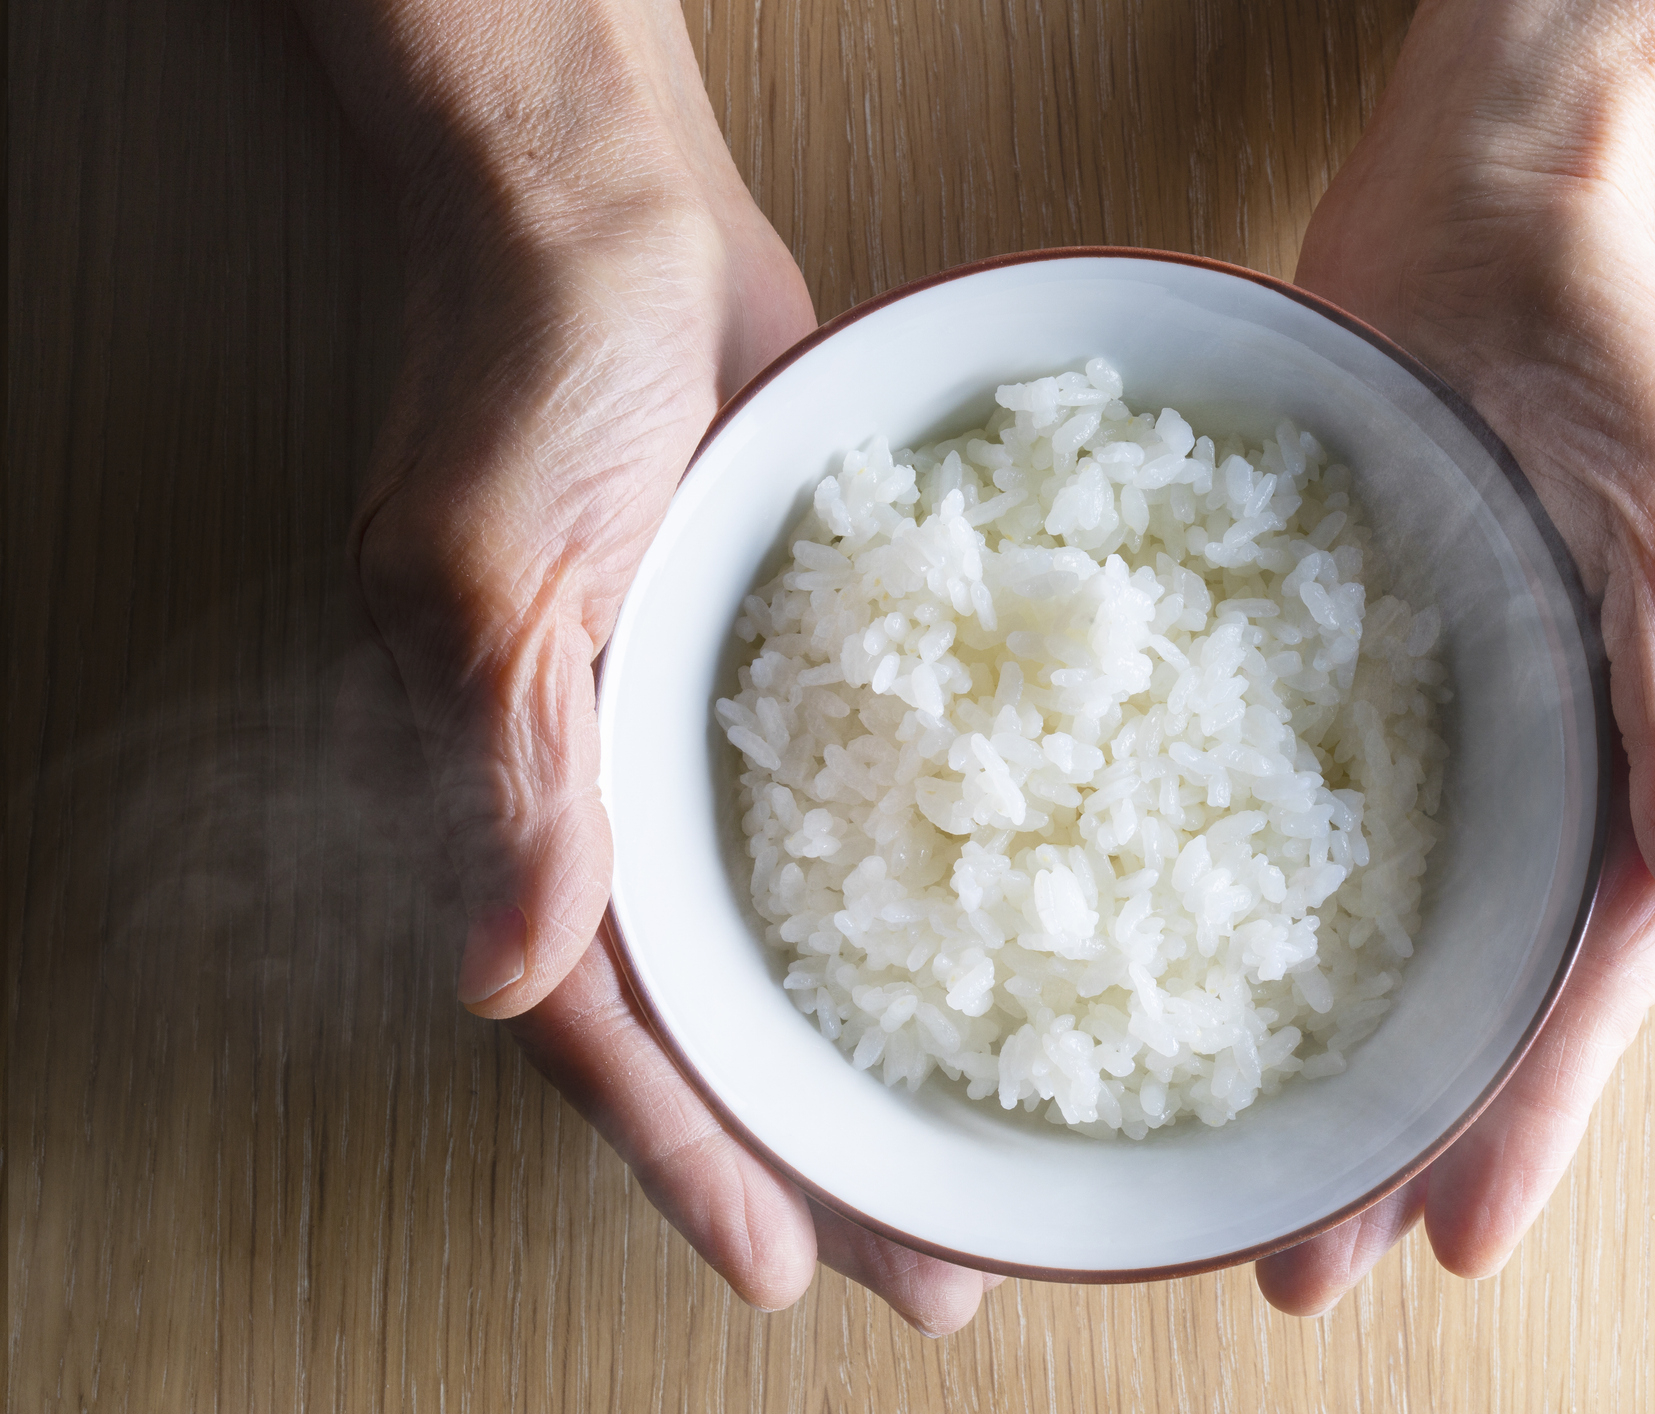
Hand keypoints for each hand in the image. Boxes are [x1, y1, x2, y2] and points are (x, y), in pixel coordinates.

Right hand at [320, 0, 999, 1332]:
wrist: (606, 211)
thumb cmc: (526, 366)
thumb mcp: (496, 572)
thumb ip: (511, 775)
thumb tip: (499, 981)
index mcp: (522, 791)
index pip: (604, 1023)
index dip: (689, 1154)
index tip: (786, 1267)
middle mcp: (615, 789)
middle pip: (717, 1014)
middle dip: (812, 1146)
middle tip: (933, 1263)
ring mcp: (705, 733)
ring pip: (791, 938)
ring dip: (872, 1052)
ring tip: (980, 1157)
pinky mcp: (788, 664)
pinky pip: (849, 813)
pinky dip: (913, 897)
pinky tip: (1000, 955)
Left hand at [1257, 0, 1654, 1311]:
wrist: (1505, 189)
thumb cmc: (1637, 336)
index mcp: (1645, 756)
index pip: (1584, 980)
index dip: (1522, 1117)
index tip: (1448, 1242)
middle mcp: (1531, 758)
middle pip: (1458, 984)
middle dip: (1390, 1127)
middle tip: (1296, 1259)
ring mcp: (1422, 708)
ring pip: (1361, 914)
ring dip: (1303, 1037)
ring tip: (1221, 1158)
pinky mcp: (1321, 638)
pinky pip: (1275, 785)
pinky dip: (1223, 878)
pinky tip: (1150, 953)